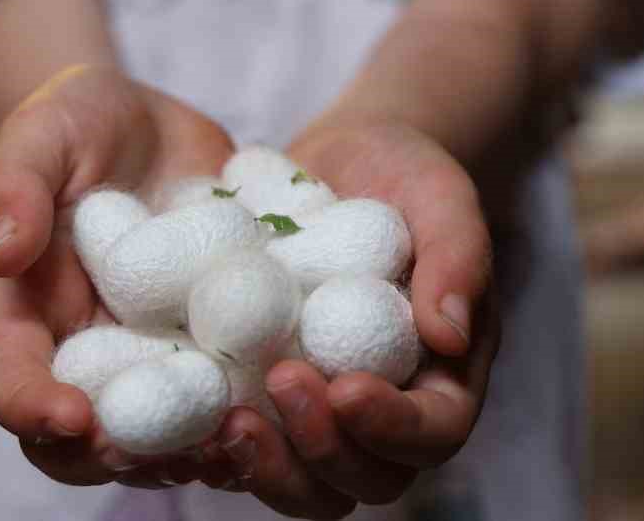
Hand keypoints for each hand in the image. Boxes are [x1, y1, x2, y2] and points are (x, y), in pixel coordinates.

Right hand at [0, 63, 236, 489]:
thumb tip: (4, 252)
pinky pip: (233, 387)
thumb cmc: (75, 122)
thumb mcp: (42, 133)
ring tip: (237, 438)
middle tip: (172, 450)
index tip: (72, 417)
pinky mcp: (214, 341)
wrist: (146, 124)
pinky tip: (295, 392)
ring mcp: (155, 354)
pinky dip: (260, 402)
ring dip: (199, 449)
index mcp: (28, 316)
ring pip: (167, 431)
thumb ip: (16, 184)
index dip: (33, 408)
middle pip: (89, 437)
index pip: (10, 381)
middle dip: (126, 456)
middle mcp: (90, 351)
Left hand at [206, 120, 498, 516]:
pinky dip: (216, 447)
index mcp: (442, 379)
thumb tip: (450, 336)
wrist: (347, 161)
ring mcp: (320, 413)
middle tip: (281, 381)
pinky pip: (243, 447)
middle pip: (365, 479)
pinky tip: (186, 416)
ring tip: (228, 419)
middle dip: (321, 449)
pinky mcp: (263, 398)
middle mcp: (384, 412)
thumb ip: (457, 259)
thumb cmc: (409, 178)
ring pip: (302, 483)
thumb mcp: (444, 201)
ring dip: (267, 466)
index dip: (392, 428)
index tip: (346, 387)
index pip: (433, 433)